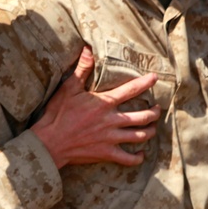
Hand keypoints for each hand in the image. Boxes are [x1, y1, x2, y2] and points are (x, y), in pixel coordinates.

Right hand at [32, 45, 159, 168]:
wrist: (49, 142)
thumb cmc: (57, 114)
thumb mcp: (68, 88)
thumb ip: (82, 69)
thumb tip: (87, 49)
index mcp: (104, 103)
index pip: (131, 90)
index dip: (145, 83)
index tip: (155, 78)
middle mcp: (111, 120)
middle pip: (142, 117)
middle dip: (154, 112)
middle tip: (157, 109)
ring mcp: (111, 138)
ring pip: (139, 136)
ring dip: (150, 131)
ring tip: (153, 127)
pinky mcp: (106, 153)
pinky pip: (128, 159)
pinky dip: (137, 158)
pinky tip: (141, 154)